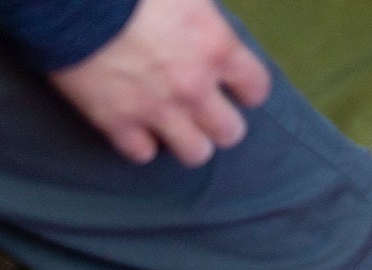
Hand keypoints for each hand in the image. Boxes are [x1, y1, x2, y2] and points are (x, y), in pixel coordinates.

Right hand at [50, 0, 271, 167]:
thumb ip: (201, 11)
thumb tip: (202, 14)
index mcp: (215, 47)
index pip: (255, 88)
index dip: (245, 89)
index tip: (233, 85)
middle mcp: (193, 86)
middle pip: (230, 132)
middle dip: (219, 122)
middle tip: (202, 108)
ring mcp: (156, 109)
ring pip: (194, 153)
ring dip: (187, 140)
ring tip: (174, 125)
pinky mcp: (116, 121)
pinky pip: (142, 153)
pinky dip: (139, 142)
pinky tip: (133, 126)